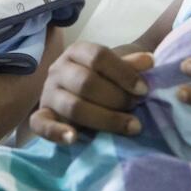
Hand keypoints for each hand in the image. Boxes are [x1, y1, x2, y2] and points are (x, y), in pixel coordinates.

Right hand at [29, 41, 152, 144]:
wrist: (80, 95)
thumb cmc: (103, 79)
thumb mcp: (117, 68)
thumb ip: (132, 64)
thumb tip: (149, 61)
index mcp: (77, 52)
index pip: (98, 56)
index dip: (124, 73)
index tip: (144, 90)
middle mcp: (58, 69)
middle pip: (86, 82)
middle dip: (116, 98)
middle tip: (136, 108)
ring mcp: (48, 93)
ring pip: (73, 106)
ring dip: (105, 119)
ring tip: (130, 127)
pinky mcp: (40, 116)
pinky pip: (41, 124)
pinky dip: (56, 132)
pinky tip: (74, 138)